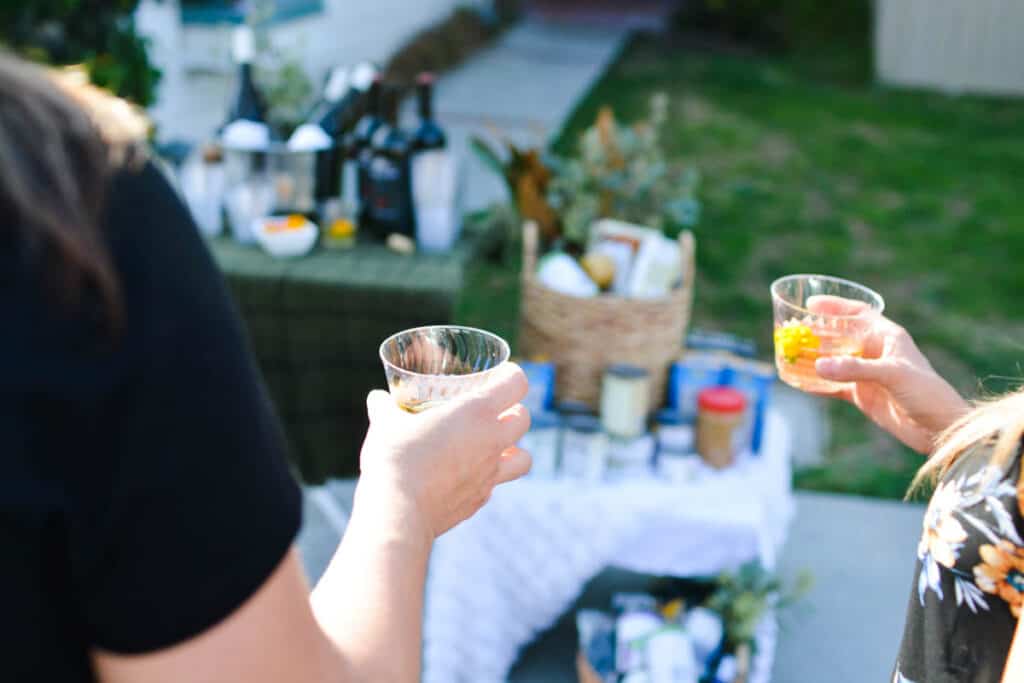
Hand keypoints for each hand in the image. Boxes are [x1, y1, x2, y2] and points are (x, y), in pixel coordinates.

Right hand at [356, 363, 531, 541]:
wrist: (398, 511)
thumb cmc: (395, 458)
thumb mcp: (385, 424)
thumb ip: (385, 407)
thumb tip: (376, 398)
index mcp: (477, 412)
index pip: (516, 384)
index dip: (512, 376)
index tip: (500, 375)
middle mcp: (492, 442)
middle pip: (524, 420)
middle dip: (514, 411)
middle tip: (493, 410)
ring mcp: (490, 474)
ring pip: (524, 459)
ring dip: (515, 450)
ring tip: (493, 446)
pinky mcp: (479, 500)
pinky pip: (494, 484)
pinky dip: (487, 477)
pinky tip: (465, 475)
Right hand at [808, 296, 968, 453]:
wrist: (940, 429)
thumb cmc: (927, 393)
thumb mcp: (893, 375)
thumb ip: (855, 369)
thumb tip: (818, 366)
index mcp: (888, 337)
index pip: (858, 313)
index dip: (835, 306)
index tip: (810, 304)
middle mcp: (876, 353)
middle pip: (841, 336)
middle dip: (817, 332)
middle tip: (792, 330)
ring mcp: (868, 375)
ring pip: (834, 361)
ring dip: (814, 358)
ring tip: (789, 354)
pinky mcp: (863, 396)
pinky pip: (834, 387)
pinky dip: (816, 385)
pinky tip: (798, 383)